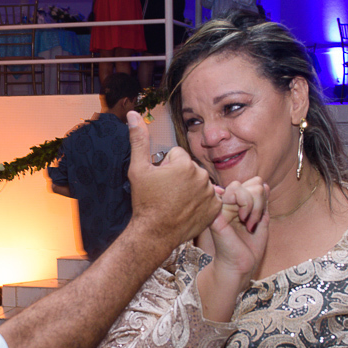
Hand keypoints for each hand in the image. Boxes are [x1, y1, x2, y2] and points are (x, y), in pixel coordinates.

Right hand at [123, 111, 218, 252]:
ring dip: (190, 189)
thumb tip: (133, 114)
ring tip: (175, 202)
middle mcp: (202, 176)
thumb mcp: (137, 169)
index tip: (159, 182)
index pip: (177, 155)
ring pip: (199, 182)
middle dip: (179, 177)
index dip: (165, 167)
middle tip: (166, 194)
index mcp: (185, 164)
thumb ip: (138, 140)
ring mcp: (211, 193)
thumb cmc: (144, 202)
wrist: (153, 233)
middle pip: (189, 168)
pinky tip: (187, 209)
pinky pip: (209, 197)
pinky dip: (200, 202)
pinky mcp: (215, 208)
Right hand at [198, 178, 268, 317]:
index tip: (260, 217)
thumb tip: (264, 184)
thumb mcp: (261, 221)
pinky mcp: (216, 210)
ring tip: (248, 222)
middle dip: (260, 201)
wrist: (240, 266)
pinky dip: (245, 203)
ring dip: (253, 204)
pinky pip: (232, 191)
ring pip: (241, 185)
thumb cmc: (249, 248)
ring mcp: (220, 205)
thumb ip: (262, 203)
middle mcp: (228, 202)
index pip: (255, 183)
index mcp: (238, 204)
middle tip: (254, 221)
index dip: (263, 198)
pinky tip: (243, 220)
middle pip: (253, 182)